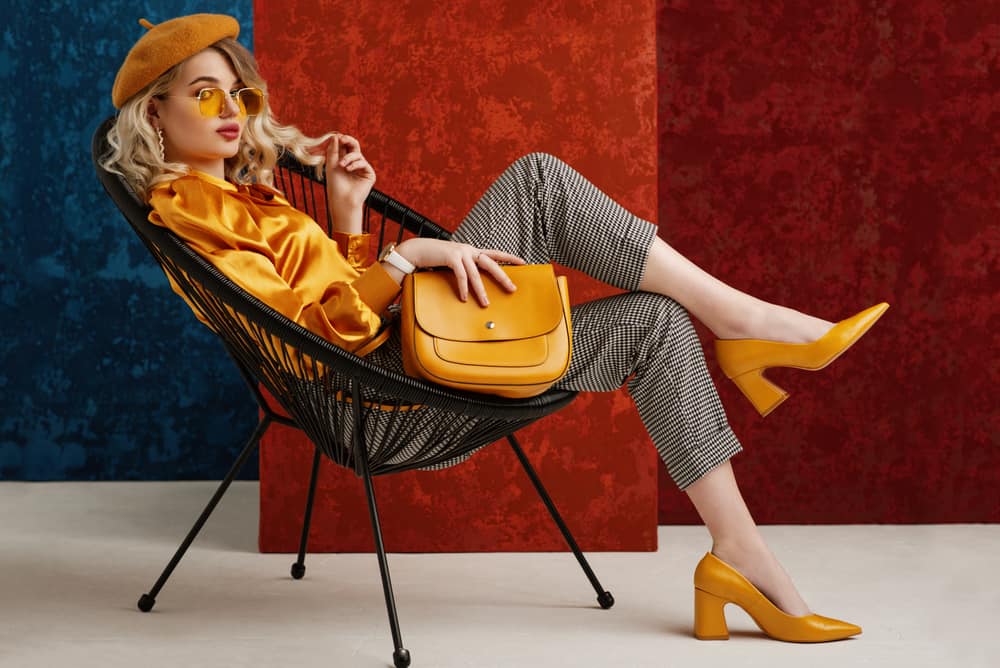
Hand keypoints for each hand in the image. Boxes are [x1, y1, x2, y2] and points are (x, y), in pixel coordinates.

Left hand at [324, 133, 375, 210]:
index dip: (341, 140)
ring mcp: (362, 169)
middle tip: (342, 139)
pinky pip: (363, 163)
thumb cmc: (335, 185)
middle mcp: (354, 164)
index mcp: (344, 161)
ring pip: (357, 154)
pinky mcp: (369, 174)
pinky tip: (348, 169)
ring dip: (348, 157)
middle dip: (348, 140)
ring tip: (341, 165)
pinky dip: (355, 164)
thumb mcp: (331, 165)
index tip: (336, 137)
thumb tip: (336, 135)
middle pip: (354, 146)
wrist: (342, 200)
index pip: (345, 146)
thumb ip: (333, 150)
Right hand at [395, 238, 524, 305]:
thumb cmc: (436, 258)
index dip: (509, 257)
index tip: (523, 262)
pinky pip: (461, 275)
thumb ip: (465, 269)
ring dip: (481, 290)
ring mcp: (461, 252)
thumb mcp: (455, 262)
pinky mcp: (451, 257)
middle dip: (502, 277)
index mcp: (472, 251)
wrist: (418, 250)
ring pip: (476, 274)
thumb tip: (474, 285)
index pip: (495, 253)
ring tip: (485, 303)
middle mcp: (469, 250)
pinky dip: (464, 288)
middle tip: (512, 288)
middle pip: (491, 263)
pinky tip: (465, 297)